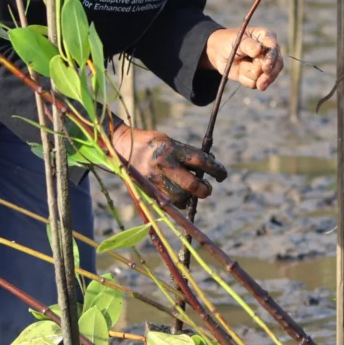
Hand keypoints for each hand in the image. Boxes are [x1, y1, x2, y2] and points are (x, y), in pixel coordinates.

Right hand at [111, 125, 226, 207]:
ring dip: (191, 196)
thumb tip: (209, 165)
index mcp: (171, 149)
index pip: (200, 161)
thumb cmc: (151, 142)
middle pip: (192, 186)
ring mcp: (155, 180)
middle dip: (205, 189)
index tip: (222, 175)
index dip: (216, 169)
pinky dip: (179, 201)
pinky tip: (180, 194)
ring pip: (181, 198)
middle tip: (209, 187)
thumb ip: (187, 154)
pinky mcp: (149, 190)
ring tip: (192, 189)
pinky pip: (169, 202)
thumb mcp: (170, 142)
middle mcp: (163, 166)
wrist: (121, 147)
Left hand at [204, 27, 282, 90]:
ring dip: (249, 73)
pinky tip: (239, 71)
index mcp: (266, 37)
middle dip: (267, 74)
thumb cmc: (229, 41)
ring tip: (240, 64)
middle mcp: (269, 52)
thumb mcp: (237, 40)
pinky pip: (255, 83)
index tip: (265, 67)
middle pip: (277, 65)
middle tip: (260, 82)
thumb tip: (259, 50)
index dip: (271, 58)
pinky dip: (245, 79)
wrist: (218, 52)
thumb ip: (248, 45)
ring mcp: (265, 65)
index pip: (274, 48)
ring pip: (265, 77)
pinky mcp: (258, 77)